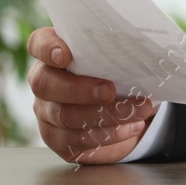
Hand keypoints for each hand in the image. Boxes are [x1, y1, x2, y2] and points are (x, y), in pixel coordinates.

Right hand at [26, 27, 158, 163]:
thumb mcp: (122, 55)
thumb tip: (147, 50)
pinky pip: (77, 141)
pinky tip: (131, 128)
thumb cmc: (120, 71)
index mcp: (56, 52)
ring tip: (137, 111)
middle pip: (45, 84)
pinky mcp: (59, 139)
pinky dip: (108, 135)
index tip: (66, 56)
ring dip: (105, 115)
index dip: (47, 49)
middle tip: (110, 91)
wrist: (127, 104)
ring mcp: (48, 112)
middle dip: (79, 89)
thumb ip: (120, 49)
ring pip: (65, 116)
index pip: (38, 44)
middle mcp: (45, 81)